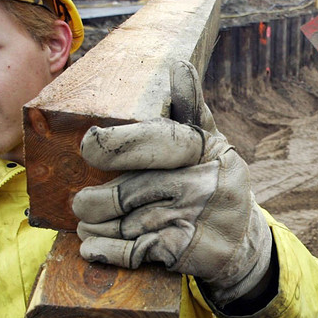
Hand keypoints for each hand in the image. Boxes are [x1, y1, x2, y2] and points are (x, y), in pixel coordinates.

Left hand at [72, 61, 272, 304]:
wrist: (238, 242)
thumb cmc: (211, 183)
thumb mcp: (209, 146)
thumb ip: (190, 110)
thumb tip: (179, 67)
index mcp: (208, 148)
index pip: (162, 141)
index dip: (122, 143)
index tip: (88, 144)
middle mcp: (206, 182)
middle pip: (133, 190)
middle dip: (98, 200)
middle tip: (79, 201)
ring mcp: (196, 218)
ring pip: (127, 222)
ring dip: (98, 225)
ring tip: (86, 222)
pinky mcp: (185, 250)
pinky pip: (134, 250)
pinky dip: (107, 250)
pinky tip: (92, 246)